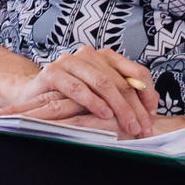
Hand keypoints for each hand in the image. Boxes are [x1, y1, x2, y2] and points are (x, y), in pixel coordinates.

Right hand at [0, 46, 160, 134]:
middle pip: (121, 81)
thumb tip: (153, 107)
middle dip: (135, 108)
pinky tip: (104, 114)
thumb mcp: (100, 96)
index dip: (148, 95)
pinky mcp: (52, 72)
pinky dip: (93, 102)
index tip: (152, 116)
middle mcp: (89, 55)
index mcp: (105, 57)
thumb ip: (124, 96)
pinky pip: (77, 87)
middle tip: (143, 129)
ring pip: (102, 83)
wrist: (32, 97)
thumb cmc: (69, 99)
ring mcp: (69, 61)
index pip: (136, 71)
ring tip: (129, 126)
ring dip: (119, 108)